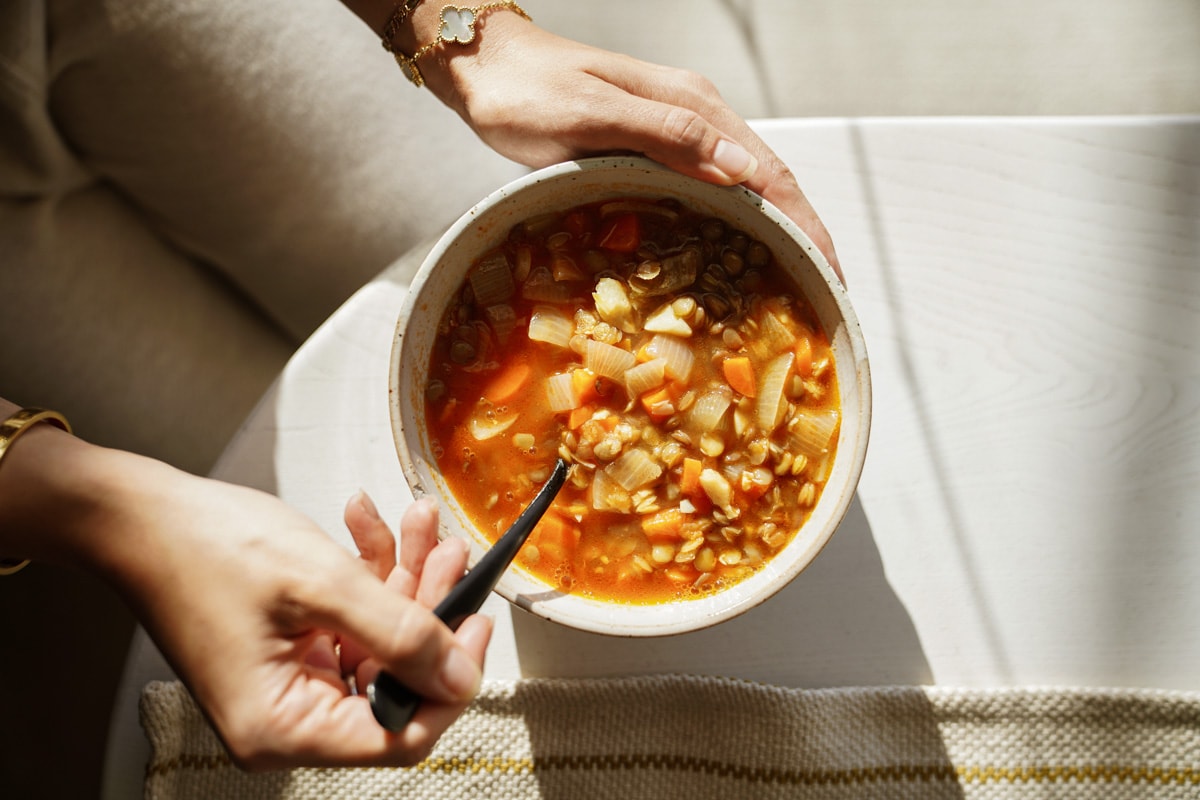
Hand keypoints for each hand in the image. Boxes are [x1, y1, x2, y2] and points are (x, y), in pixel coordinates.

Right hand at [71, 449, 489, 767]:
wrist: (138, 515)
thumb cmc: (205, 548)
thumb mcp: (321, 584)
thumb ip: (401, 633)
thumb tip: (461, 676)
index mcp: (284, 727)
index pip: (399, 736)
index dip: (450, 682)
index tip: (478, 622)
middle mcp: (285, 717)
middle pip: (393, 678)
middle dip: (427, 607)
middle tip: (448, 552)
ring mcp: (286, 680)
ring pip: (377, 640)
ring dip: (401, 578)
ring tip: (418, 524)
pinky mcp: (287, 647)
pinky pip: (349, 619)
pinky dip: (366, 573)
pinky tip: (370, 526)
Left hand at [422, 14, 841, 279]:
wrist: (489, 66)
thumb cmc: (528, 95)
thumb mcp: (592, 116)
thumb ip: (666, 136)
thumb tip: (742, 171)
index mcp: (693, 106)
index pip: (770, 173)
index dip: (806, 228)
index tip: (829, 275)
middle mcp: (698, 116)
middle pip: (770, 182)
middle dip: (805, 237)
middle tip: (826, 293)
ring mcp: (679, 130)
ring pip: (746, 187)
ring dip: (777, 233)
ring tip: (797, 283)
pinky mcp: (657, 145)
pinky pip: (714, 189)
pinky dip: (740, 224)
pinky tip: (740, 253)